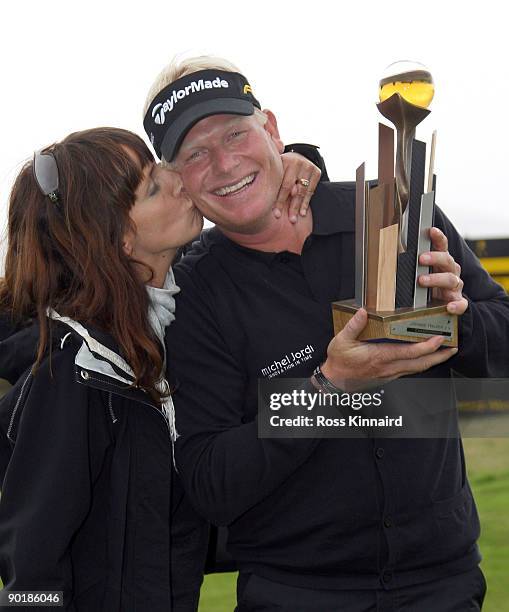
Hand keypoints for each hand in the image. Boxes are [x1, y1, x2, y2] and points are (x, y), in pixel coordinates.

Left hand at [273, 152, 320, 222]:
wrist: (297, 157)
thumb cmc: (282, 169)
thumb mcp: (276, 171)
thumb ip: (275, 182)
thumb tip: (275, 198)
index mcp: (283, 161)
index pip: (281, 184)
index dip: (278, 200)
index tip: (276, 214)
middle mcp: (296, 162)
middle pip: (291, 188)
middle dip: (289, 206)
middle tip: (288, 219)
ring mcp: (307, 166)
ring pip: (302, 191)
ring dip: (298, 207)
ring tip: (294, 219)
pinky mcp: (316, 171)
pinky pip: (311, 191)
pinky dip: (306, 203)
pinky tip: (302, 213)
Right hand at [321, 309, 457, 390]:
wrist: (336, 381)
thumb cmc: (339, 361)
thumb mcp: (341, 341)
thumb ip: (353, 326)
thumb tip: (363, 311)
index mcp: (379, 357)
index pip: (408, 353)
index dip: (426, 347)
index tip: (438, 338)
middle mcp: (388, 367)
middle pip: (420, 363)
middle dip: (439, 356)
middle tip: (453, 347)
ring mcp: (390, 373)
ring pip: (417, 368)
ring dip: (434, 361)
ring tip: (446, 352)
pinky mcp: (389, 376)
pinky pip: (410, 370)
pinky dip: (422, 364)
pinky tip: (427, 358)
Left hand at [418, 227, 467, 314]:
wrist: (439, 302)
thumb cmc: (427, 283)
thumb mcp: (420, 270)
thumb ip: (410, 262)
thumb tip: (391, 251)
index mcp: (442, 261)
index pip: (442, 245)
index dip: (438, 237)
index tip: (431, 231)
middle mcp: (450, 270)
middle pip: (446, 260)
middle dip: (434, 258)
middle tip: (421, 258)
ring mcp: (455, 286)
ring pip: (451, 279)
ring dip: (436, 279)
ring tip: (421, 280)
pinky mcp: (457, 300)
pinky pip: (461, 303)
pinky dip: (457, 305)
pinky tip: (449, 307)